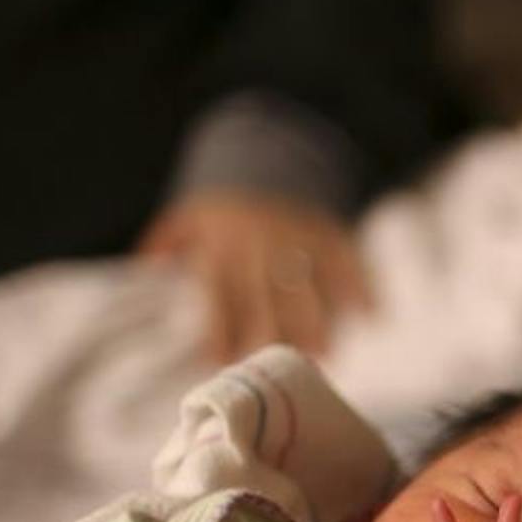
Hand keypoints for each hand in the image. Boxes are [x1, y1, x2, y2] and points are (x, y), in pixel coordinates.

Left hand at [139, 191, 372, 363]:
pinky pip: (347, 258)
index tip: (222, 361)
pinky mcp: (328, 229)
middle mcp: (258, 241)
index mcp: (221, 242)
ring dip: (319, 318)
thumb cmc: (222, 206)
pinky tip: (373, 317)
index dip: (219, 326)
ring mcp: (296, 234)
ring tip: (327, 354)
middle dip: (273, 328)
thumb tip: (148, 266)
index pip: (218, 291)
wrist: (264, 155)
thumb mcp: (187, 217)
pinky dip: (362, 286)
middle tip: (283, 365)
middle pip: (266, 292)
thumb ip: (167, 242)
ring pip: (308, 280)